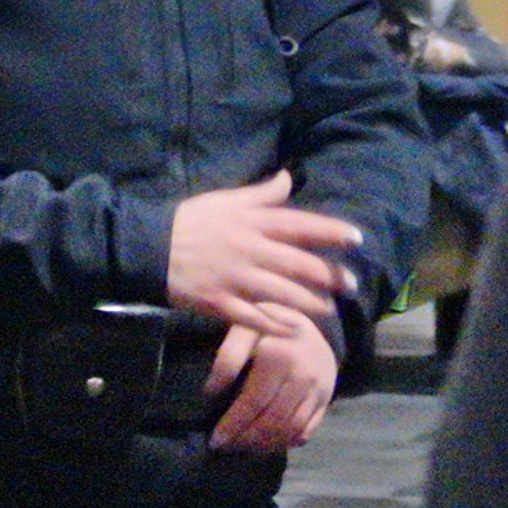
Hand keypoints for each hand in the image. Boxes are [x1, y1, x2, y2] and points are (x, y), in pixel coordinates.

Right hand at [167, 173, 359, 333]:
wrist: (150, 248)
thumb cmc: (191, 222)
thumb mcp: (226, 200)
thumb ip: (261, 194)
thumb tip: (289, 178)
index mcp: (251, 223)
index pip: (299, 226)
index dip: (330, 232)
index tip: (356, 239)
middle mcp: (249, 250)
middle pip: (297, 264)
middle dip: (329, 275)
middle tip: (352, 284)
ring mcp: (235, 279)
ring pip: (281, 293)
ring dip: (309, 303)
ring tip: (329, 309)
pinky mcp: (220, 302)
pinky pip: (252, 317)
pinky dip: (274, 325)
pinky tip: (294, 330)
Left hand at [208, 309, 336, 455]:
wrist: (310, 324)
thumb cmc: (267, 325)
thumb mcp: (244, 328)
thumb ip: (227, 357)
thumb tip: (211, 392)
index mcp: (279, 357)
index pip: (253, 402)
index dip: (233, 424)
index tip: (215, 439)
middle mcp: (302, 376)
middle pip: (273, 421)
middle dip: (246, 439)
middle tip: (226, 447)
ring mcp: (318, 390)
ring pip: (291, 429)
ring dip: (265, 445)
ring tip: (243, 448)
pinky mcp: (325, 400)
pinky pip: (307, 430)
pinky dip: (286, 443)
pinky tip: (267, 445)